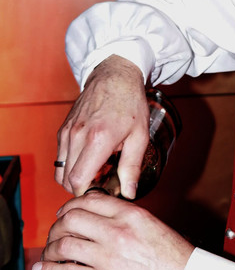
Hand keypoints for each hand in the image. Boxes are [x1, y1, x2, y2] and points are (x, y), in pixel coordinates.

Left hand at [33, 192, 194, 269]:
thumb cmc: (175, 258)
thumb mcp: (153, 226)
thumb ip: (127, 219)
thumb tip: (101, 220)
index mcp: (131, 214)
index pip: (90, 200)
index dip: (71, 205)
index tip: (65, 214)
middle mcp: (117, 231)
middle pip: (71, 219)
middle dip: (57, 226)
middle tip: (54, 233)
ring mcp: (108, 257)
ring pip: (64, 244)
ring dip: (50, 249)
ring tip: (49, 254)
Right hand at [56, 55, 148, 197]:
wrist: (115, 76)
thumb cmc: (130, 103)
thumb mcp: (140, 136)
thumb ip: (132, 167)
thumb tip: (128, 193)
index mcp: (98, 139)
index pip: (78, 180)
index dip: (88, 193)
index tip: (102, 190)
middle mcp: (77, 136)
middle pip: (66, 179)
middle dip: (81, 188)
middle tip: (101, 183)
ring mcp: (67, 132)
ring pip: (59, 170)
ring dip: (74, 177)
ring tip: (95, 172)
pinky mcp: (63, 129)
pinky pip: (60, 157)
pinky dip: (69, 165)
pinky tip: (88, 160)